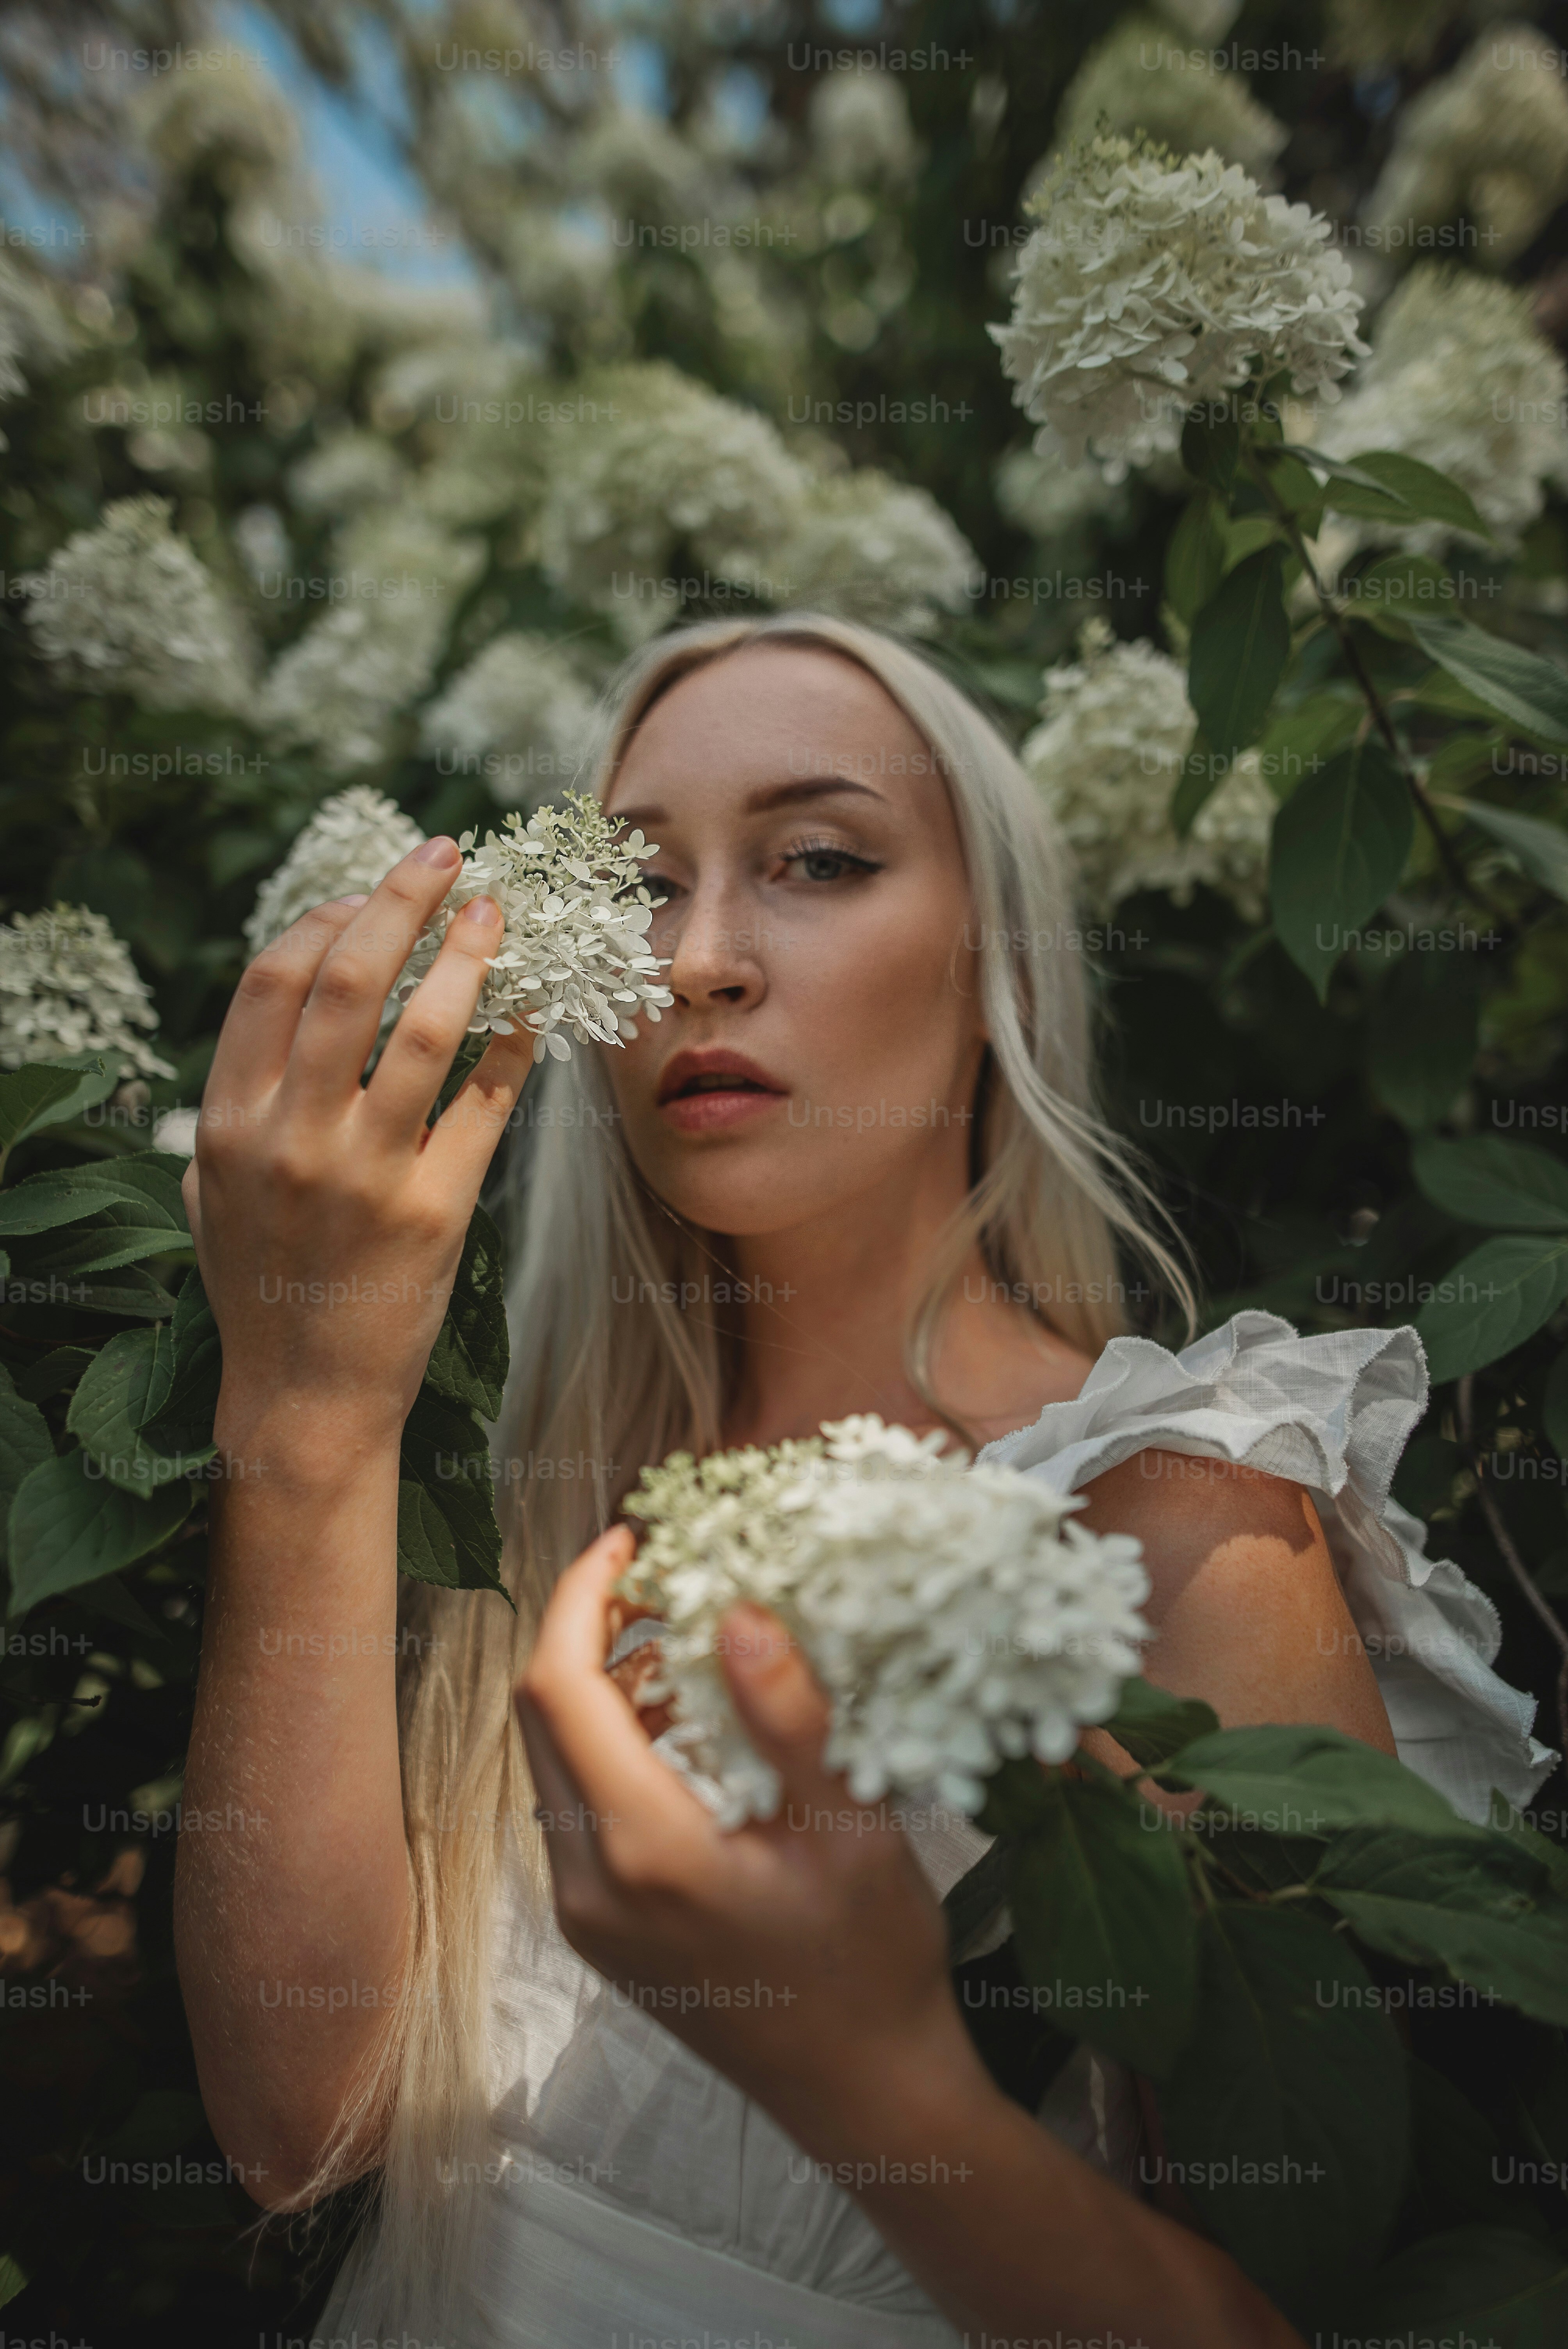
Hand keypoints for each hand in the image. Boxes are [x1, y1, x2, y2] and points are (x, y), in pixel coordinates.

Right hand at [186, 840, 533, 1451]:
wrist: (303, 1394)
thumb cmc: (261, 1284)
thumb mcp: (216, 1188)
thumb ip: (238, 1102)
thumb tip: (281, 1010)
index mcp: (229, 1121)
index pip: (274, 980)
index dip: (327, 917)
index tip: (371, 890)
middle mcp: (292, 1138)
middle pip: (347, 981)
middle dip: (400, 900)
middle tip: (446, 853)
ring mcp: (365, 1174)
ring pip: (424, 1029)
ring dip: (469, 957)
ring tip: (500, 912)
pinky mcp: (435, 1210)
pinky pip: (488, 1103)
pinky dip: (515, 1046)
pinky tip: (537, 1011)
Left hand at [516, 1526, 986, 2155]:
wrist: (865, 2094)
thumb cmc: (873, 1964)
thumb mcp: (855, 1829)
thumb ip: (789, 1716)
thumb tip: (738, 1610)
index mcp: (644, 1852)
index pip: (560, 1688)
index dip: (581, 1596)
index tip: (631, 1539)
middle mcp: (589, 1884)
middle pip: (539, 1716)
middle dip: (587, 1628)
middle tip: (661, 1573)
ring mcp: (586, 1912)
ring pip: (553, 1759)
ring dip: (600, 1685)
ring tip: (682, 1635)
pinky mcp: (600, 1928)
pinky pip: (577, 1805)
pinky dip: (614, 1742)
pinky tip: (687, 1722)